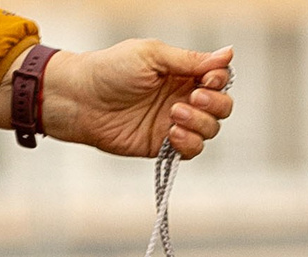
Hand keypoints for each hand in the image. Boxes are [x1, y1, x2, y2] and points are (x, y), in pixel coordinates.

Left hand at [4, 40, 233, 159]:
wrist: (79, 99)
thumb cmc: (110, 69)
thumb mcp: (152, 55)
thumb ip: (189, 59)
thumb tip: (228, 53)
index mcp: (183, 71)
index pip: (220, 78)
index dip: (219, 80)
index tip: (206, 79)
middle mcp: (182, 97)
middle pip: (222, 106)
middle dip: (215, 104)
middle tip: (192, 97)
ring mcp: (174, 123)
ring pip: (210, 130)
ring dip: (200, 123)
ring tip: (173, 114)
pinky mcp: (161, 145)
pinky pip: (191, 151)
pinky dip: (190, 143)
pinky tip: (173, 133)